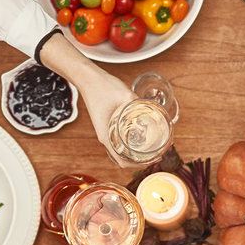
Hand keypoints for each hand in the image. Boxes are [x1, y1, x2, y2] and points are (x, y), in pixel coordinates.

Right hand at [39, 34, 145, 170]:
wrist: (87, 79)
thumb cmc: (102, 87)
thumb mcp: (125, 94)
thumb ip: (139, 102)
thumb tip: (155, 108)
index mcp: (106, 136)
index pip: (123, 161)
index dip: (140, 164)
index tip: (155, 158)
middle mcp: (104, 138)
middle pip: (122, 160)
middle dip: (140, 161)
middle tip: (157, 154)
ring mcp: (104, 133)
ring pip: (119, 153)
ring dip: (134, 155)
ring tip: (151, 150)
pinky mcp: (106, 126)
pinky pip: (117, 143)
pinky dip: (128, 146)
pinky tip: (139, 139)